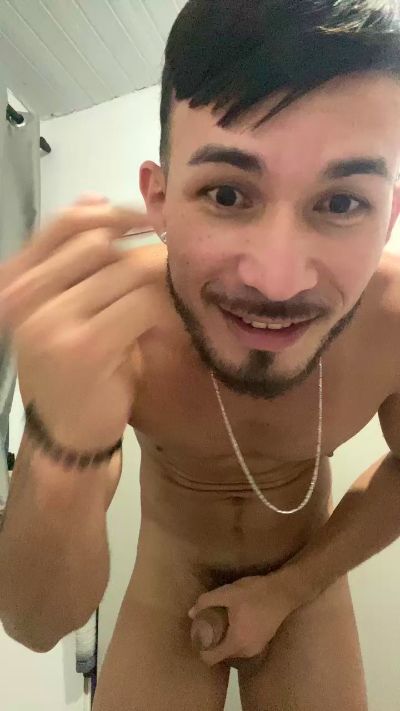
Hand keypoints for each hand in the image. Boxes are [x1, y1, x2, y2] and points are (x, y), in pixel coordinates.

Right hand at [0, 194, 164, 450]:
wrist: (67, 434)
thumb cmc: (70, 369)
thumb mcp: (62, 308)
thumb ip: (74, 259)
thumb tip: (95, 197)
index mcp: (14, 283)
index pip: (66, 222)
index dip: (113, 213)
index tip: (146, 220)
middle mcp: (23, 298)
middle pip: (100, 243)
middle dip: (141, 248)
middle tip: (167, 264)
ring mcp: (51, 322)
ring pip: (127, 270)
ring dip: (157, 279)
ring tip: (167, 297)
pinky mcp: (86, 347)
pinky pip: (143, 303)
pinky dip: (163, 308)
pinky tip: (163, 323)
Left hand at [188, 573, 296, 665]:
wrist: (284, 591)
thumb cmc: (255, 592)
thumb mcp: (228, 593)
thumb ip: (207, 602)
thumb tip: (191, 613)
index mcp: (236, 642)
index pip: (211, 659)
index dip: (201, 649)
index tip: (198, 634)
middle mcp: (247, 651)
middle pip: (221, 654)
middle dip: (213, 642)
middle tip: (209, 624)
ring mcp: (257, 648)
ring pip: (233, 650)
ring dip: (225, 638)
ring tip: (222, 620)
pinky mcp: (263, 642)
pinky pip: (243, 645)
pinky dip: (236, 637)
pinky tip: (236, 620)